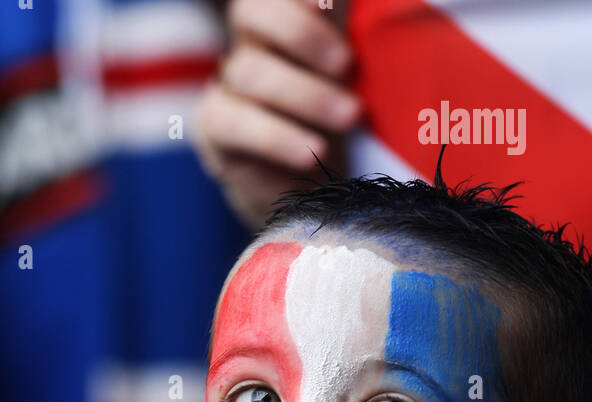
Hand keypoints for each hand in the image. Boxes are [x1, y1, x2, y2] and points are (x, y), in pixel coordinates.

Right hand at [195, 0, 361, 227]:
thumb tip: (377, 7)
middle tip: (345, 64)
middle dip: (301, 34)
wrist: (309, 192)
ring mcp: (227, 85)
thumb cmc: (339, 123)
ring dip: (304, 95)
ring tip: (349, 117)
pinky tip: (309, 154)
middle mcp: (250, 45)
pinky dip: (276, 139)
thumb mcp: (354, 77)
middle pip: (252, 14)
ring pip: (250, 73)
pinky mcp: (215, 129)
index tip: (330, 0)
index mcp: (284, 20)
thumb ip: (354, 37)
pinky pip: (235, 124)